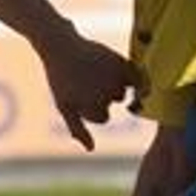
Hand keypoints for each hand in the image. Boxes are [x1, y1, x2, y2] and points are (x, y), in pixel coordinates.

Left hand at [36, 28, 141, 151]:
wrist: (61, 46)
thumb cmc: (60, 79)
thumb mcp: (65, 106)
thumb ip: (78, 129)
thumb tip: (91, 149)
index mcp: (91, 107)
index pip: (102, 118)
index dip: (90, 108)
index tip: (77, 93)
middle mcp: (106, 94)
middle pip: (114, 103)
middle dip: (102, 95)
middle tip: (84, 79)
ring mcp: (115, 78)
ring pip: (122, 92)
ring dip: (112, 84)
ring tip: (93, 71)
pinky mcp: (122, 63)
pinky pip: (134, 77)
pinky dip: (128, 77)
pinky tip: (113, 70)